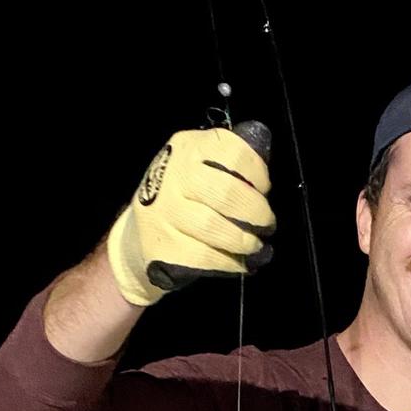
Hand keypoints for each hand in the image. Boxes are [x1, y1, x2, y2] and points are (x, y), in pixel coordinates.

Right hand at [106, 125, 274, 305]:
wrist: (144, 230)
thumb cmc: (187, 196)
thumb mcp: (204, 165)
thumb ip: (233, 161)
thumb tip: (264, 156)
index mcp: (188, 147)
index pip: (231, 151)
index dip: (257, 173)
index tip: (264, 189)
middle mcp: (173, 175)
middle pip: (225, 192)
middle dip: (255, 212)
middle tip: (266, 224)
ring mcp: (164, 211)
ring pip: (213, 226)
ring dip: (244, 240)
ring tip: (255, 245)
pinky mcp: (162, 245)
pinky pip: (204, 256)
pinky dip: (230, 262)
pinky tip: (241, 262)